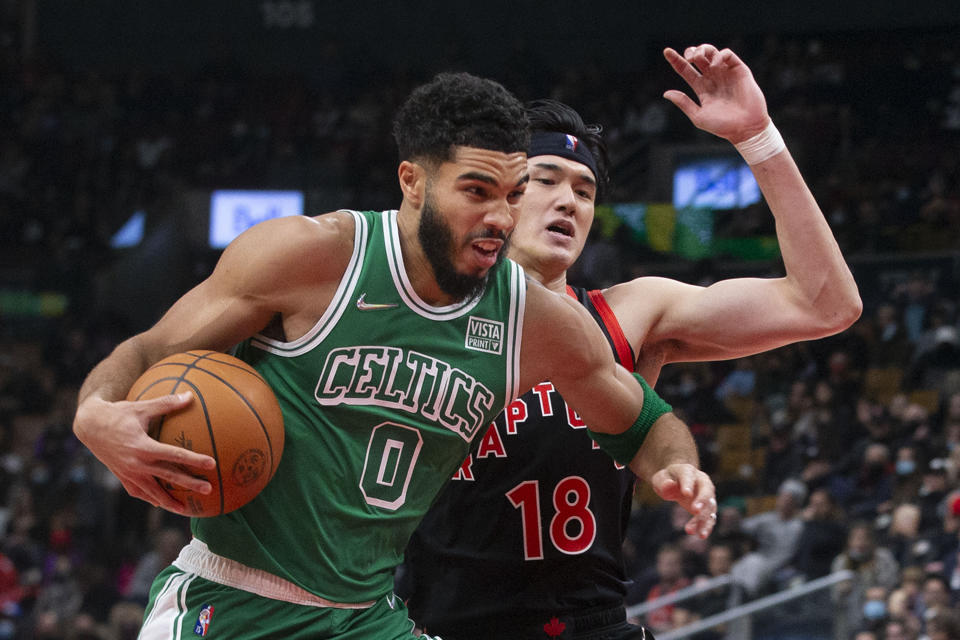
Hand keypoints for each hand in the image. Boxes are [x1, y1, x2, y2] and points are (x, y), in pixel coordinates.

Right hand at [73, 393, 215, 513]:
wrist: (89, 426)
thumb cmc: (118, 414)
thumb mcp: (142, 407)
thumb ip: (167, 403)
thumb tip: (190, 395)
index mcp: (143, 446)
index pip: (175, 455)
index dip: (194, 460)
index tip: (212, 464)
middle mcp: (136, 463)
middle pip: (168, 476)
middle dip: (189, 484)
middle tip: (209, 489)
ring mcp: (128, 473)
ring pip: (153, 491)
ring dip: (170, 501)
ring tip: (186, 510)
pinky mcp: (122, 477)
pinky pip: (138, 491)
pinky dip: (150, 498)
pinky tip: (160, 503)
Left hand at [650, 463, 716, 538]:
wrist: (677, 481)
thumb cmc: (667, 479)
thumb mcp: (660, 478)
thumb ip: (663, 482)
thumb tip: (668, 485)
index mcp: (688, 471)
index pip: (688, 476)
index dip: (688, 484)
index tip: (686, 493)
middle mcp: (702, 482)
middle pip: (706, 490)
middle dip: (702, 500)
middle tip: (695, 511)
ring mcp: (707, 495)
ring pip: (709, 507)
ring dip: (704, 519)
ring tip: (694, 531)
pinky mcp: (708, 508)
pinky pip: (710, 517)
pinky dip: (706, 526)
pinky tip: (701, 535)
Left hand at [662, 44, 769, 143]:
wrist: (746, 128)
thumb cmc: (722, 126)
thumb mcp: (698, 116)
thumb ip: (683, 103)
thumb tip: (666, 93)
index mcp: (701, 88)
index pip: (686, 70)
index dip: (676, 60)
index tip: (666, 51)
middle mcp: (713, 78)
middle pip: (698, 58)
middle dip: (691, 51)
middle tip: (689, 57)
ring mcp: (726, 73)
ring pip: (712, 52)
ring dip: (703, 50)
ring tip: (698, 57)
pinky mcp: (739, 70)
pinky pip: (728, 54)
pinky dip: (719, 55)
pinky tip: (715, 64)